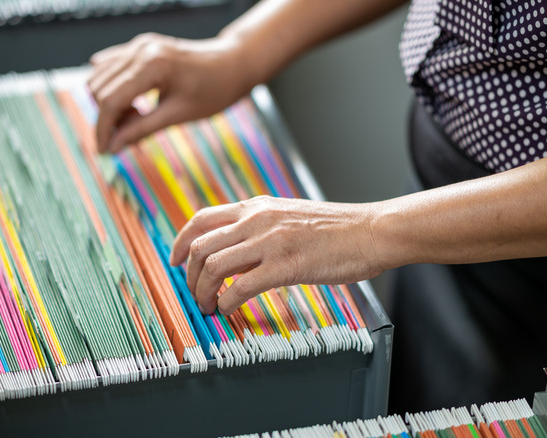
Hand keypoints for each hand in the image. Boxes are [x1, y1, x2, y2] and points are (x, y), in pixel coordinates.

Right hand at [88, 32, 252, 152]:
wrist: (233, 64)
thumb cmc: (213, 90)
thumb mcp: (178, 115)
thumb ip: (141, 129)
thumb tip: (112, 147)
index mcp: (152, 66)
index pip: (110, 100)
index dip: (103, 129)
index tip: (103, 151)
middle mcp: (140, 50)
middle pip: (100, 89)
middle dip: (107, 117)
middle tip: (128, 135)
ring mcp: (139, 45)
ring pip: (100, 77)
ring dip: (109, 103)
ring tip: (136, 118)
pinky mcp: (141, 46)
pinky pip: (110, 66)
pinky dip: (113, 87)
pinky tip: (133, 103)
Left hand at [169, 196, 382, 314]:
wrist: (372, 231)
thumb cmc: (337, 229)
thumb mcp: (288, 216)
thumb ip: (259, 228)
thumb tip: (234, 253)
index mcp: (256, 206)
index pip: (201, 219)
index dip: (179, 242)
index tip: (174, 261)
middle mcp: (256, 219)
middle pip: (199, 246)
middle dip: (188, 275)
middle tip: (194, 293)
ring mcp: (270, 241)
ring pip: (212, 267)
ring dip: (202, 292)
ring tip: (208, 306)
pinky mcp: (285, 265)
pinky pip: (239, 287)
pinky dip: (226, 302)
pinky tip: (228, 310)